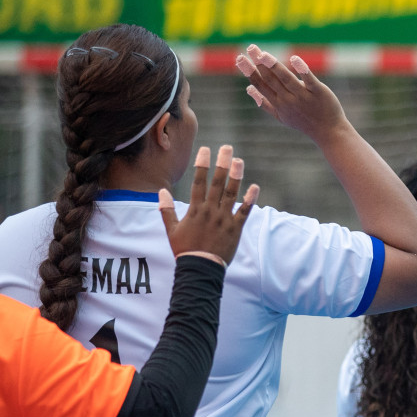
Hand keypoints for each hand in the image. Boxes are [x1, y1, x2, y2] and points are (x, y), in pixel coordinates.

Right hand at [159, 144, 257, 265]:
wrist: (200, 268)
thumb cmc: (185, 249)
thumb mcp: (171, 230)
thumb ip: (167, 210)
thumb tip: (161, 192)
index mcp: (195, 209)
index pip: (199, 182)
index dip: (202, 164)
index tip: (206, 150)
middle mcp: (210, 211)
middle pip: (217, 183)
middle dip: (222, 164)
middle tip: (227, 147)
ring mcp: (224, 219)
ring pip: (231, 194)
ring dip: (236, 176)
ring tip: (239, 161)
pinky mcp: (235, 228)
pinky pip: (244, 212)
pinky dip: (250, 200)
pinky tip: (255, 187)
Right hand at [238, 45, 348, 141]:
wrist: (329, 132)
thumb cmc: (304, 122)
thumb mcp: (281, 117)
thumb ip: (265, 103)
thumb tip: (248, 89)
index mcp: (278, 103)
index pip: (260, 85)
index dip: (249, 71)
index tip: (239, 58)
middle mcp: (288, 100)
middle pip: (270, 79)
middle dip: (258, 63)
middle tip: (250, 47)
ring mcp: (303, 96)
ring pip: (286, 79)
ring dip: (274, 66)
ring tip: (264, 54)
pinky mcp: (319, 92)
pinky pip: (309, 80)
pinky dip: (302, 70)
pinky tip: (294, 58)